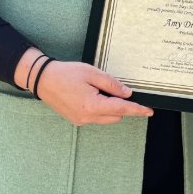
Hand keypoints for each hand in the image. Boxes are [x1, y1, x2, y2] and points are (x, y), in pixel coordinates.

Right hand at [33, 60, 153, 125]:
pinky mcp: (76, 120)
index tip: (149, 111)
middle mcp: (87, 117)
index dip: (137, 110)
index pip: (121, 109)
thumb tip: (127, 93)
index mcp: (93, 105)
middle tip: (118, 89)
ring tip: (99, 90)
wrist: (43, 80)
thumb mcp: (92, 73)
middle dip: (121, 106)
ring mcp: (81, 120)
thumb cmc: (66, 73)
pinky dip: (100, 109)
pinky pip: (95, 117)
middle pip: (115, 116)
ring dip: (110, 108)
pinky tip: (92, 95)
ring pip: (106, 118)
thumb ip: (112, 84)